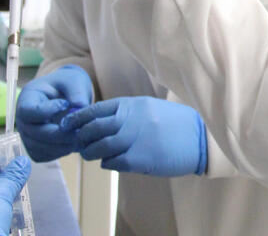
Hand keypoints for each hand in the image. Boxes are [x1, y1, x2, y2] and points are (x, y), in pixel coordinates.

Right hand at [16, 64, 92, 161]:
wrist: (67, 95)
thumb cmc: (68, 84)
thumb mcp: (74, 81)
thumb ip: (76, 92)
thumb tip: (80, 107)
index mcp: (28, 98)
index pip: (28, 111)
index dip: (47, 112)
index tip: (66, 105)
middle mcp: (23, 119)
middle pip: (34, 133)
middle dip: (59, 134)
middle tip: (80, 131)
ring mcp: (27, 134)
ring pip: (39, 147)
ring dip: (61, 146)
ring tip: (81, 138)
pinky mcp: (35, 146)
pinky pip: (43, 155)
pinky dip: (58, 152)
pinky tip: (73, 144)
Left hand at [62, 97, 207, 175]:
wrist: (199, 138)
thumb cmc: (175, 123)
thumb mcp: (150, 108)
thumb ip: (127, 113)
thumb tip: (101, 122)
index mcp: (132, 105)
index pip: (95, 109)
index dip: (78, 118)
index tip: (68, 124)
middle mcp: (130, 120)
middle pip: (92, 128)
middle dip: (81, 137)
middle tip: (79, 143)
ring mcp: (134, 139)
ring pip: (99, 147)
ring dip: (91, 153)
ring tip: (91, 155)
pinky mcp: (139, 158)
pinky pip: (112, 162)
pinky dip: (107, 163)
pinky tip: (109, 162)